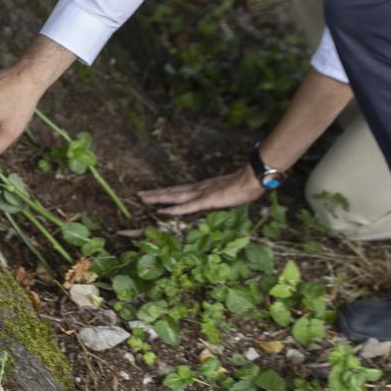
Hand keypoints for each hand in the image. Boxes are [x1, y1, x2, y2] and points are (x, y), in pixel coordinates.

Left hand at [140, 168, 263, 215]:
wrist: (251, 179)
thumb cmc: (242, 186)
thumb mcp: (226, 193)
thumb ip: (218, 196)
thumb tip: (215, 200)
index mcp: (201, 188)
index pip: (179, 191)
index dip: (165, 193)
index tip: (152, 193)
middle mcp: (197, 189)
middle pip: (173, 192)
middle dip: (156, 194)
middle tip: (139, 194)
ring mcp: (201, 194)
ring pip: (175, 197)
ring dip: (159, 198)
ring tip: (144, 198)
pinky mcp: (207, 200)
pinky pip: (188, 206)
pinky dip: (175, 209)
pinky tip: (164, 211)